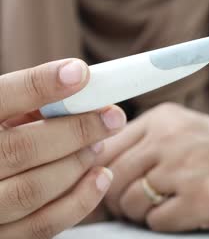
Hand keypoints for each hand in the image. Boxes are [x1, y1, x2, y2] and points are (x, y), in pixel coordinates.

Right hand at [0, 59, 126, 237]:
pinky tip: (101, 177)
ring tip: (101, 145)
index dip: (40, 85)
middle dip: (77, 130)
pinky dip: (80, 200)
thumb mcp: (0, 118)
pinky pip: (43, 224)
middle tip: (113, 117)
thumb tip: (78, 96)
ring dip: (78, 163)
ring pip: (34, 189)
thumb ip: (26, 108)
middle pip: (23, 149)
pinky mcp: (2, 236)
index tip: (80, 72)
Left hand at [100, 103, 208, 231]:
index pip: (106, 148)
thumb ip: (151, 146)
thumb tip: (102, 174)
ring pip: (129, 202)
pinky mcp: (202, 199)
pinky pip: (156, 223)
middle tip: (147, 206)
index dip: (102, 176)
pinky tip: (193, 214)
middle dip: (121, 200)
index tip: (116, 190)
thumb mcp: (194, 135)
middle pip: (112, 178)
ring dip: (145, 214)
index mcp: (166, 118)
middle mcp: (172, 137)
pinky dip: (169, 226)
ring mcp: (186, 168)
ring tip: (174, 208)